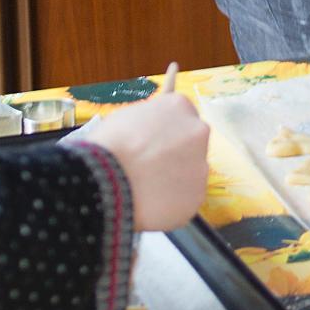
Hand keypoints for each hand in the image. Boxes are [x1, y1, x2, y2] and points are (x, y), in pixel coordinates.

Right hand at [84, 92, 209, 230]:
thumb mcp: (126, 117)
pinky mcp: (198, 194)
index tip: (153, 144)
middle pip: (191, 144)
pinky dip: (172, 202)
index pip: (181, 116)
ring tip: (146, 188)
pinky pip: (186, 198)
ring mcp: (201, 164)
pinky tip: (151, 203)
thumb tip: (151, 131)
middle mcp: (198, 132)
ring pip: (190, 173)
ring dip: (174, 179)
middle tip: (151, 167)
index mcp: (179, 106)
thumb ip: (149, 121)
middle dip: (175, 155)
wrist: (108, 179)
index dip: (166, 133)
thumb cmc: (110, 145)